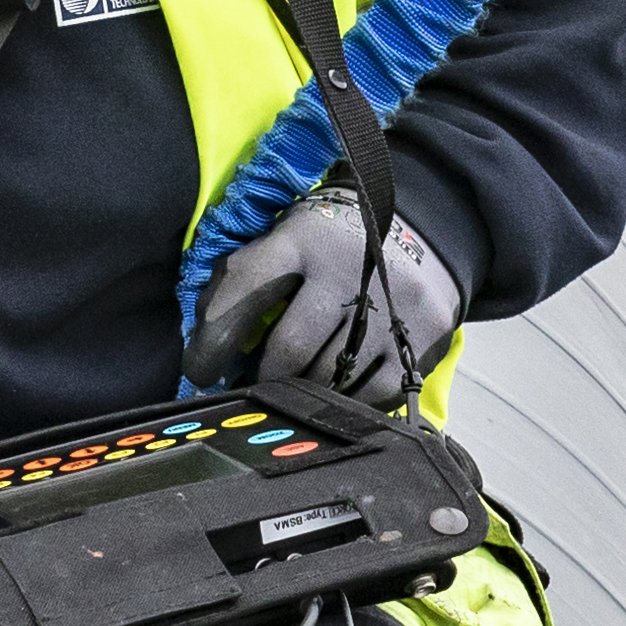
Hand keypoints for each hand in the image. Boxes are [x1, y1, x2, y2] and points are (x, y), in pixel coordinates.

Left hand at [184, 194, 460, 410]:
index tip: (200, 371)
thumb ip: (246, 282)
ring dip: (303, 391)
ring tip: (295, 385)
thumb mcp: (289, 237)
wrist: (426, 225)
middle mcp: (349, 268)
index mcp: (304, 237)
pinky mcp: (423, 334)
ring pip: (329, 376)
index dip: (215, 337)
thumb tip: (204, 350)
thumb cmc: (334, 242)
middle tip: (255, 384)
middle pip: (291, 347)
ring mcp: (391, 304)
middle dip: (264, 375)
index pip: (248, 285)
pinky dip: (346, 400)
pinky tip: (336, 387)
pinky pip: (371, 393)